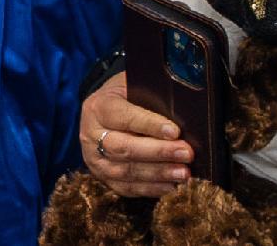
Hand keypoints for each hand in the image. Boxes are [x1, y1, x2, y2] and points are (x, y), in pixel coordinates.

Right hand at [79, 73, 191, 197]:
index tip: (175, 131)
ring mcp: (94, 158)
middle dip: (158, 152)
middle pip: (123, 147)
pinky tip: (171, 186)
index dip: (149, 124)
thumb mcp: (132, 88)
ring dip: (158, 174)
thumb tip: (182, 112)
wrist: (102, 113)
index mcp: (97, 107)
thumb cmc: (125, 99)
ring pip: (125, 171)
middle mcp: (91, 134)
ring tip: (184, 173)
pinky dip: (150, 189)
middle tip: (186, 153)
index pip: (122, 116)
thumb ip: (151, 98)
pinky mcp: (102, 177)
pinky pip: (127, 187)